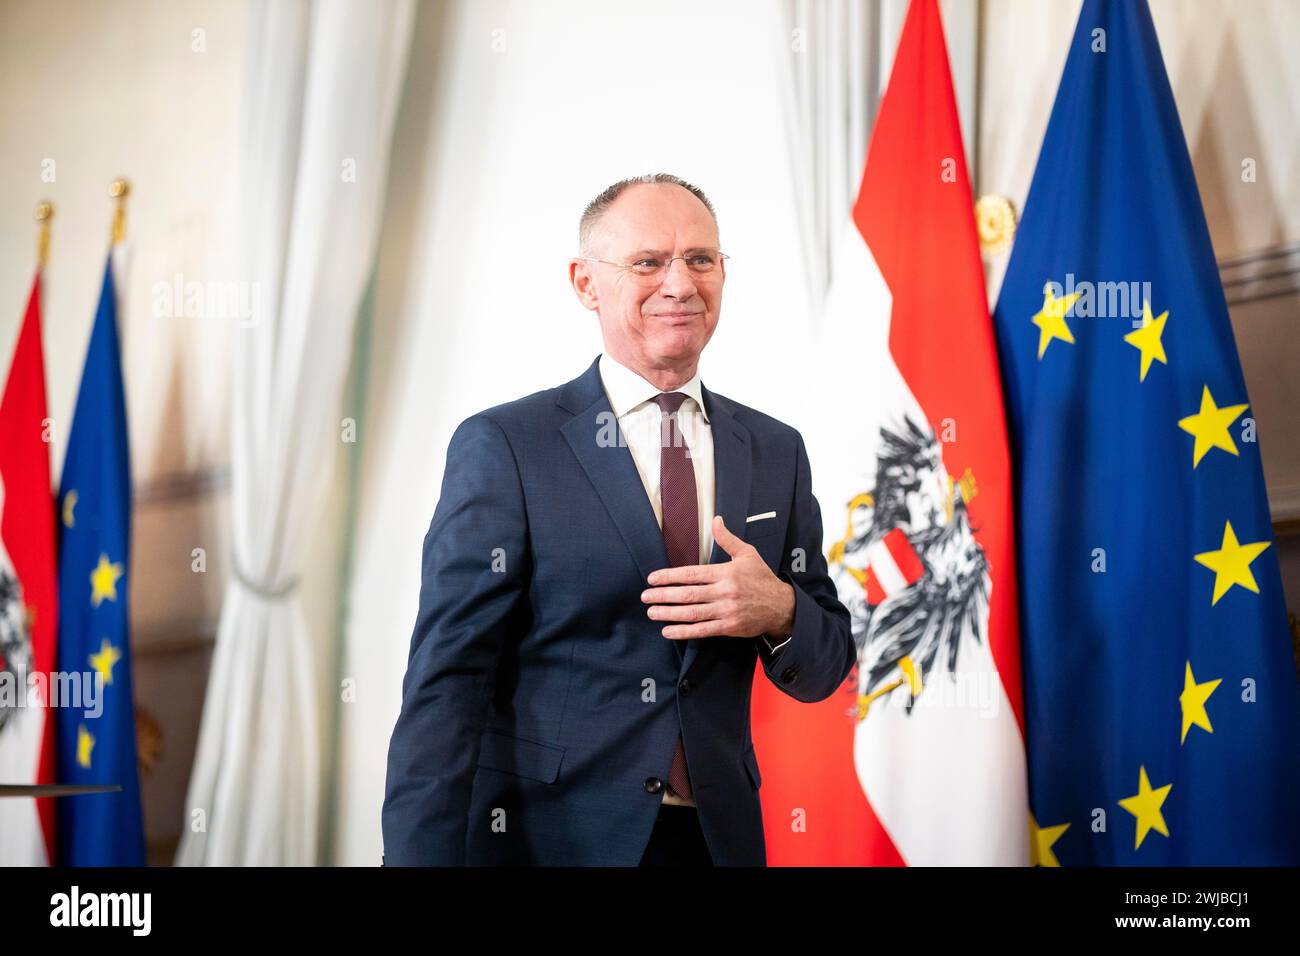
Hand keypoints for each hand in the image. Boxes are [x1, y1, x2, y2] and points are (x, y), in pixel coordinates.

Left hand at [641, 515, 795, 640]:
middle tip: (645, 597)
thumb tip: (716, 519)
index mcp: (725, 573)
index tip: (652, 579)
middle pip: (688, 594)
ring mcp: (726, 611)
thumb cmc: (762, 578)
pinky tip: (668, 631)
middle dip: (663, 596)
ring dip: (669, 614)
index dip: (669, 577)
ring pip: (692, 613)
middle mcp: (724, 592)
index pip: (691, 574)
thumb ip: (727, 539)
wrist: (782, 606)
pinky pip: (702, 630)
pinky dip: (683, 632)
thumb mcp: (747, 554)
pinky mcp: (729, 627)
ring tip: (652, 612)